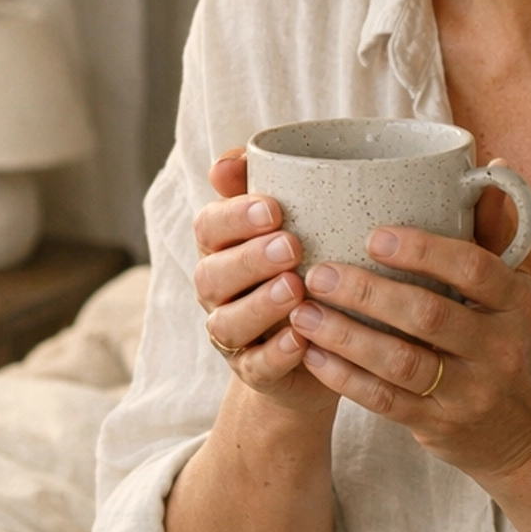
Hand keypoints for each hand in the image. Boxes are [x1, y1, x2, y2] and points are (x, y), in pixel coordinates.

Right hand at [192, 151, 336, 418]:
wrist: (321, 342)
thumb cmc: (307, 264)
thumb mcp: (294, 220)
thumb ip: (263, 184)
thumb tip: (230, 160)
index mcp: (222, 247)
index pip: (209, 226)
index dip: (234, 217)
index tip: (273, 207)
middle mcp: (218, 290)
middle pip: (213, 275)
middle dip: (249, 259)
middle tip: (291, 246)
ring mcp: (233, 334)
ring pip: (228, 323)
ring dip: (259, 306)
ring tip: (295, 289)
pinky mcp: (254, 371)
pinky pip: (256, 366)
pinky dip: (276, 354)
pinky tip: (302, 339)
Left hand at [286, 226, 530, 482]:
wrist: (527, 435)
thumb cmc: (507, 345)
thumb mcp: (514, 294)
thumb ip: (493, 235)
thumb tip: (490, 167)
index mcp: (515, 304)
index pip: (475, 269)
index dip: (425, 251)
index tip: (373, 235)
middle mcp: (498, 348)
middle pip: (428, 316)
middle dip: (367, 292)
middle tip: (318, 272)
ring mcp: (470, 392)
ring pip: (400, 362)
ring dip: (345, 335)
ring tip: (302, 312)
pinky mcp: (440, 426)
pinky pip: (384, 401)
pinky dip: (345, 377)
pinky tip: (312, 354)